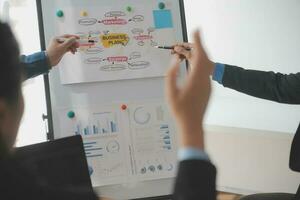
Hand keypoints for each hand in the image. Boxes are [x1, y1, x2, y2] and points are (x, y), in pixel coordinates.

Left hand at [46, 34, 79, 66]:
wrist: (49, 60)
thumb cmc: (53, 53)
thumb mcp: (62, 47)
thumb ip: (68, 42)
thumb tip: (74, 38)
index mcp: (57, 38)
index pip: (66, 36)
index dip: (73, 37)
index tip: (78, 38)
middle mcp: (58, 41)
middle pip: (68, 41)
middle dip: (73, 43)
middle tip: (78, 46)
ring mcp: (60, 46)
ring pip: (68, 45)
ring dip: (72, 47)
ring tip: (75, 50)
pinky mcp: (61, 50)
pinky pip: (68, 49)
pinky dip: (71, 50)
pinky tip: (73, 52)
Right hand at [166, 30, 211, 149]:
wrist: (192, 124)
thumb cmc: (179, 110)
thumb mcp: (170, 92)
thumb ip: (171, 74)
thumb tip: (175, 60)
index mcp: (195, 78)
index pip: (199, 55)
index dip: (198, 42)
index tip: (196, 30)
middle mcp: (204, 79)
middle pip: (202, 58)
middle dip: (194, 47)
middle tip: (181, 44)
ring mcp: (207, 84)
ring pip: (203, 65)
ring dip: (194, 57)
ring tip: (182, 54)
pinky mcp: (207, 88)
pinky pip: (203, 72)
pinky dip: (197, 65)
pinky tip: (189, 65)